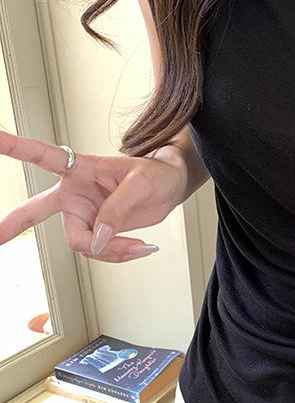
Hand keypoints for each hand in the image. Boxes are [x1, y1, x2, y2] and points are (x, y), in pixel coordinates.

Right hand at [0, 129, 187, 260]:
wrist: (171, 188)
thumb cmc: (155, 174)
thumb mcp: (140, 185)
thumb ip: (117, 210)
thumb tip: (98, 240)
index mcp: (79, 170)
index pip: (43, 156)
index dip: (15, 147)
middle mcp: (74, 195)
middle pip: (35, 212)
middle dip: (12, 224)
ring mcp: (83, 215)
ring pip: (82, 244)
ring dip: (110, 251)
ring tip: (139, 245)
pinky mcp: (97, 232)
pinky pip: (99, 252)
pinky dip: (118, 255)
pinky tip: (138, 247)